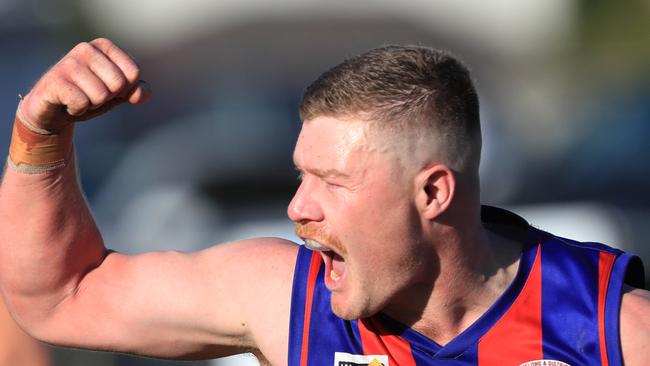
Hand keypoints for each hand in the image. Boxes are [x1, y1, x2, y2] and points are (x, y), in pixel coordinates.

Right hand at [20, 38, 150, 130]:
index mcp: (104, 46)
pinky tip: (67, 103)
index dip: (124, 89)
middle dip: (108, 97)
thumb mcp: (118, 94)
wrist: (53, 111)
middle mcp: (85, 48)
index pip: (134, 73)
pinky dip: (77, 110)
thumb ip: (137, 91)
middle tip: (90, 94)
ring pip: (101, 96)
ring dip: (92, 104)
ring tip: (78, 97)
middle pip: (119, 84)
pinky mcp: (54, 80)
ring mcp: (68, 62)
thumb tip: (141, 93)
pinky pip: (82, 103)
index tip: (107, 87)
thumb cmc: (89, 96)